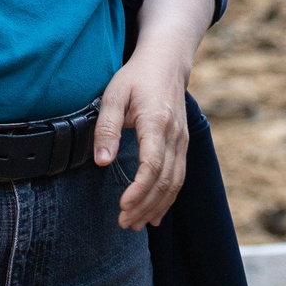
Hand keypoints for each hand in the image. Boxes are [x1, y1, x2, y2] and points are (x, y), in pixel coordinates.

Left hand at [95, 51, 190, 229]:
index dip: (139, 190)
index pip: (153, 165)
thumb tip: (102, 162)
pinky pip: (179, 177)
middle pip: (165, 181)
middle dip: (145, 206)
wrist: (167, 61)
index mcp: (156, 122)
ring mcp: (182, 141)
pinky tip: (156, 214)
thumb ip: (106, 128)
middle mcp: (175, 135)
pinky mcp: (183, 144)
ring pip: (175, 183)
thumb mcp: (114, 95)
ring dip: (156, 206)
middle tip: (124, 223)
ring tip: (136, 223)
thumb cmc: (137, 77)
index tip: (123, 206)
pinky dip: (168, 199)